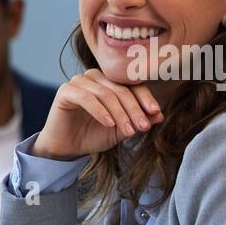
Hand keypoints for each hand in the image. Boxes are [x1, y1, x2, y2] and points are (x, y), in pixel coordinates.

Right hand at [33, 69, 162, 159]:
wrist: (67, 148)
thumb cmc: (93, 135)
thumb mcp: (121, 129)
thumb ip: (138, 120)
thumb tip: (160, 115)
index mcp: (110, 81)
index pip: (132, 84)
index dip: (145, 98)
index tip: (155, 113)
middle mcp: (95, 77)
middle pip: (120, 89)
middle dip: (134, 109)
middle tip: (142, 127)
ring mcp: (79, 82)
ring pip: (105, 93)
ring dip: (119, 113)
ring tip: (127, 130)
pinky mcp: (65, 91)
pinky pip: (86, 98)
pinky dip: (100, 111)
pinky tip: (108, 124)